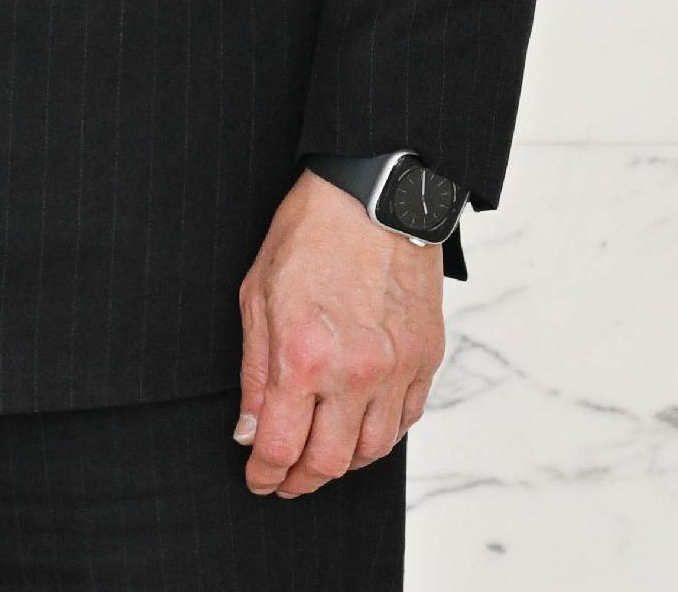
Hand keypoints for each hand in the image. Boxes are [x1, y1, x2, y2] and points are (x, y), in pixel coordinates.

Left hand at [235, 173, 445, 497]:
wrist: (374, 196)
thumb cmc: (309, 235)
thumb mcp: (257, 297)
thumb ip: (255, 374)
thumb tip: (250, 431)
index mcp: (304, 358)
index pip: (282, 447)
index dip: (265, 475)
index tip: (258, 480)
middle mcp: (356, 373)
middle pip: (330, 461)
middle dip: (301, 480)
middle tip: (285, 480)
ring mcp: (398, 369)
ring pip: (373, 450)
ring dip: (342, 462)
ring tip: (320, 456)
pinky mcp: (427, 359)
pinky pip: (406, 420)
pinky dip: (380, 434)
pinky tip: (359, 428)